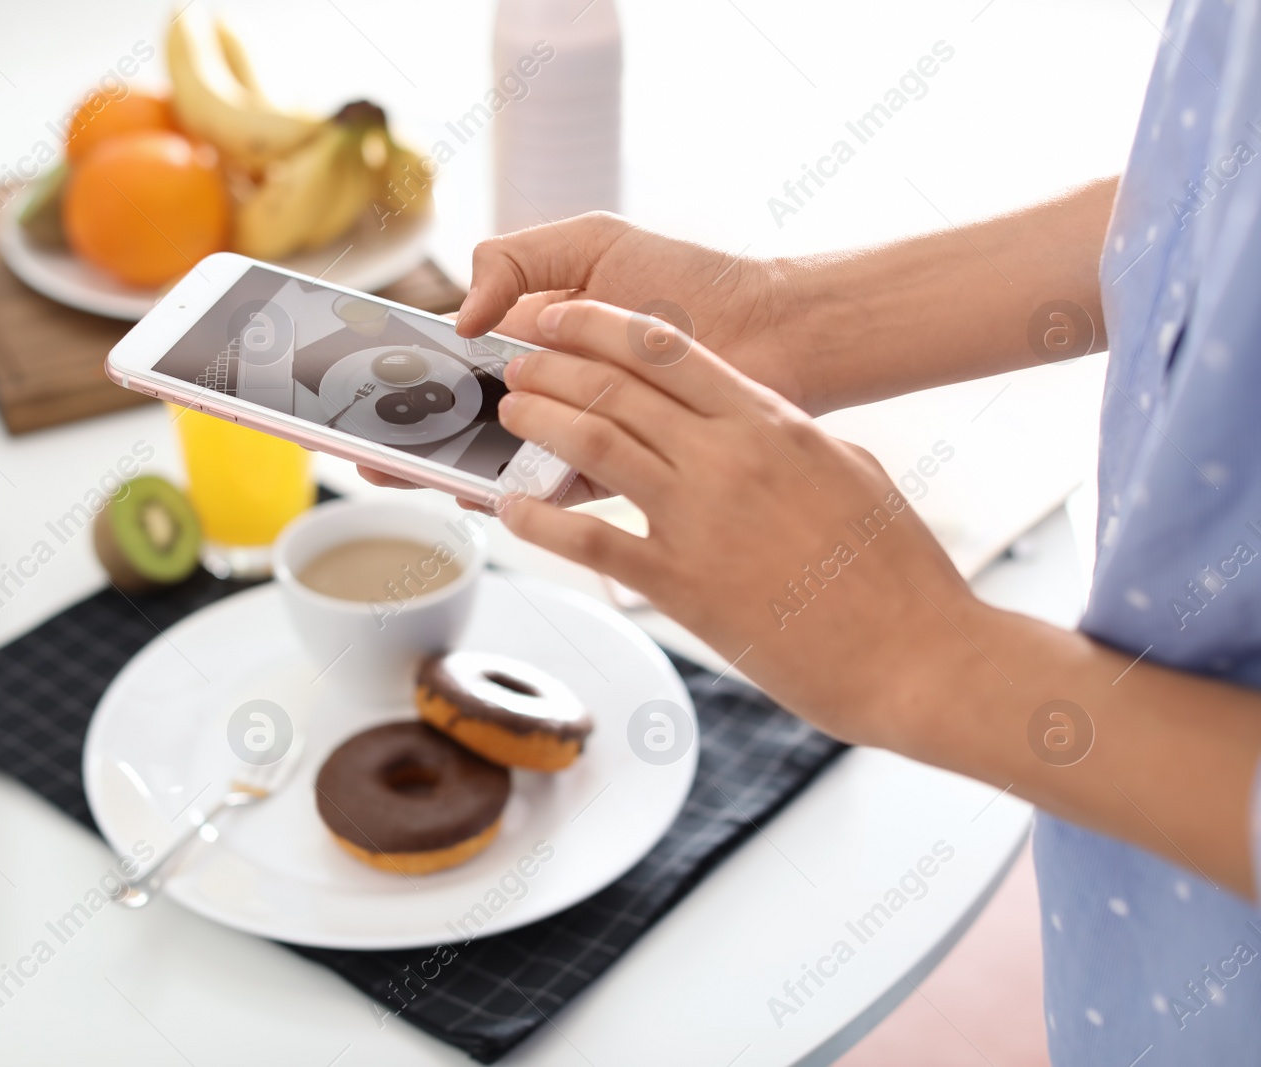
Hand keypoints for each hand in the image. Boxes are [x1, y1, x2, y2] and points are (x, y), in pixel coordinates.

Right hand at [359, 212, 796, 506]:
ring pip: (493, 456)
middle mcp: (547, 388)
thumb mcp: (589, 241)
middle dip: (405, 433)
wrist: (771, 328)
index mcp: (532, 335)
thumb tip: (462, 319)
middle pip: (458, 417)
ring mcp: (574, 430)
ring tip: (401, 467)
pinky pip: (548, 484)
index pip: (451, 360)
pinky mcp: (610, 469)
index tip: (355, 387)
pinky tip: (473, 489)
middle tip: (358, 448)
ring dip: (443, 465)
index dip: (403, 375)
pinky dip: (509, 489)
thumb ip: (515, 262)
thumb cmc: (686, 278)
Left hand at [495, 298, 974, 746]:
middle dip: (554, 366)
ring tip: (511, 415)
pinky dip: (538, 521)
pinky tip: (510, 510)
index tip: (559, 315)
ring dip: (540, 422)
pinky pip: (590, 540)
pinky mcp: (683, 586)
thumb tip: (752, 428)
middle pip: (618, 386)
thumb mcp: (850, 472)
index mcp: (773, 422)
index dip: (599, 324)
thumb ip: (789, 441)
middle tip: (517, 365)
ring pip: (594, 444)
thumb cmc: (897, 572)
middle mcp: (730, 458)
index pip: (668, 349)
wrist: (919, 657)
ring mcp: (703, 519)